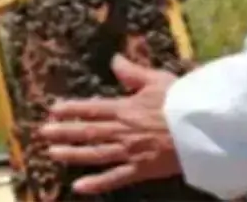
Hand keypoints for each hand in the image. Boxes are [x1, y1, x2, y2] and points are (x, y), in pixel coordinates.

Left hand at [39, 55, 184, 194]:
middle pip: (87, 132)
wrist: (203, 128)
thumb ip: (132, 72)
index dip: (71, 109)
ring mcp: (130, 152)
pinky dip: (97, 183)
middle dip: (63, 132)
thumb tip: (115, 59)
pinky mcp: (141, 169)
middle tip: (42, 133)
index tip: (53, 109)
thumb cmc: (182, 101)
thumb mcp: (156, 80)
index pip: (91, 109)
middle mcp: (122, 131)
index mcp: (125, 108)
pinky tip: (79, 187)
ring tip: (52, 154)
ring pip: (95, 154)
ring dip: (72, 154)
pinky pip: (115, 178)